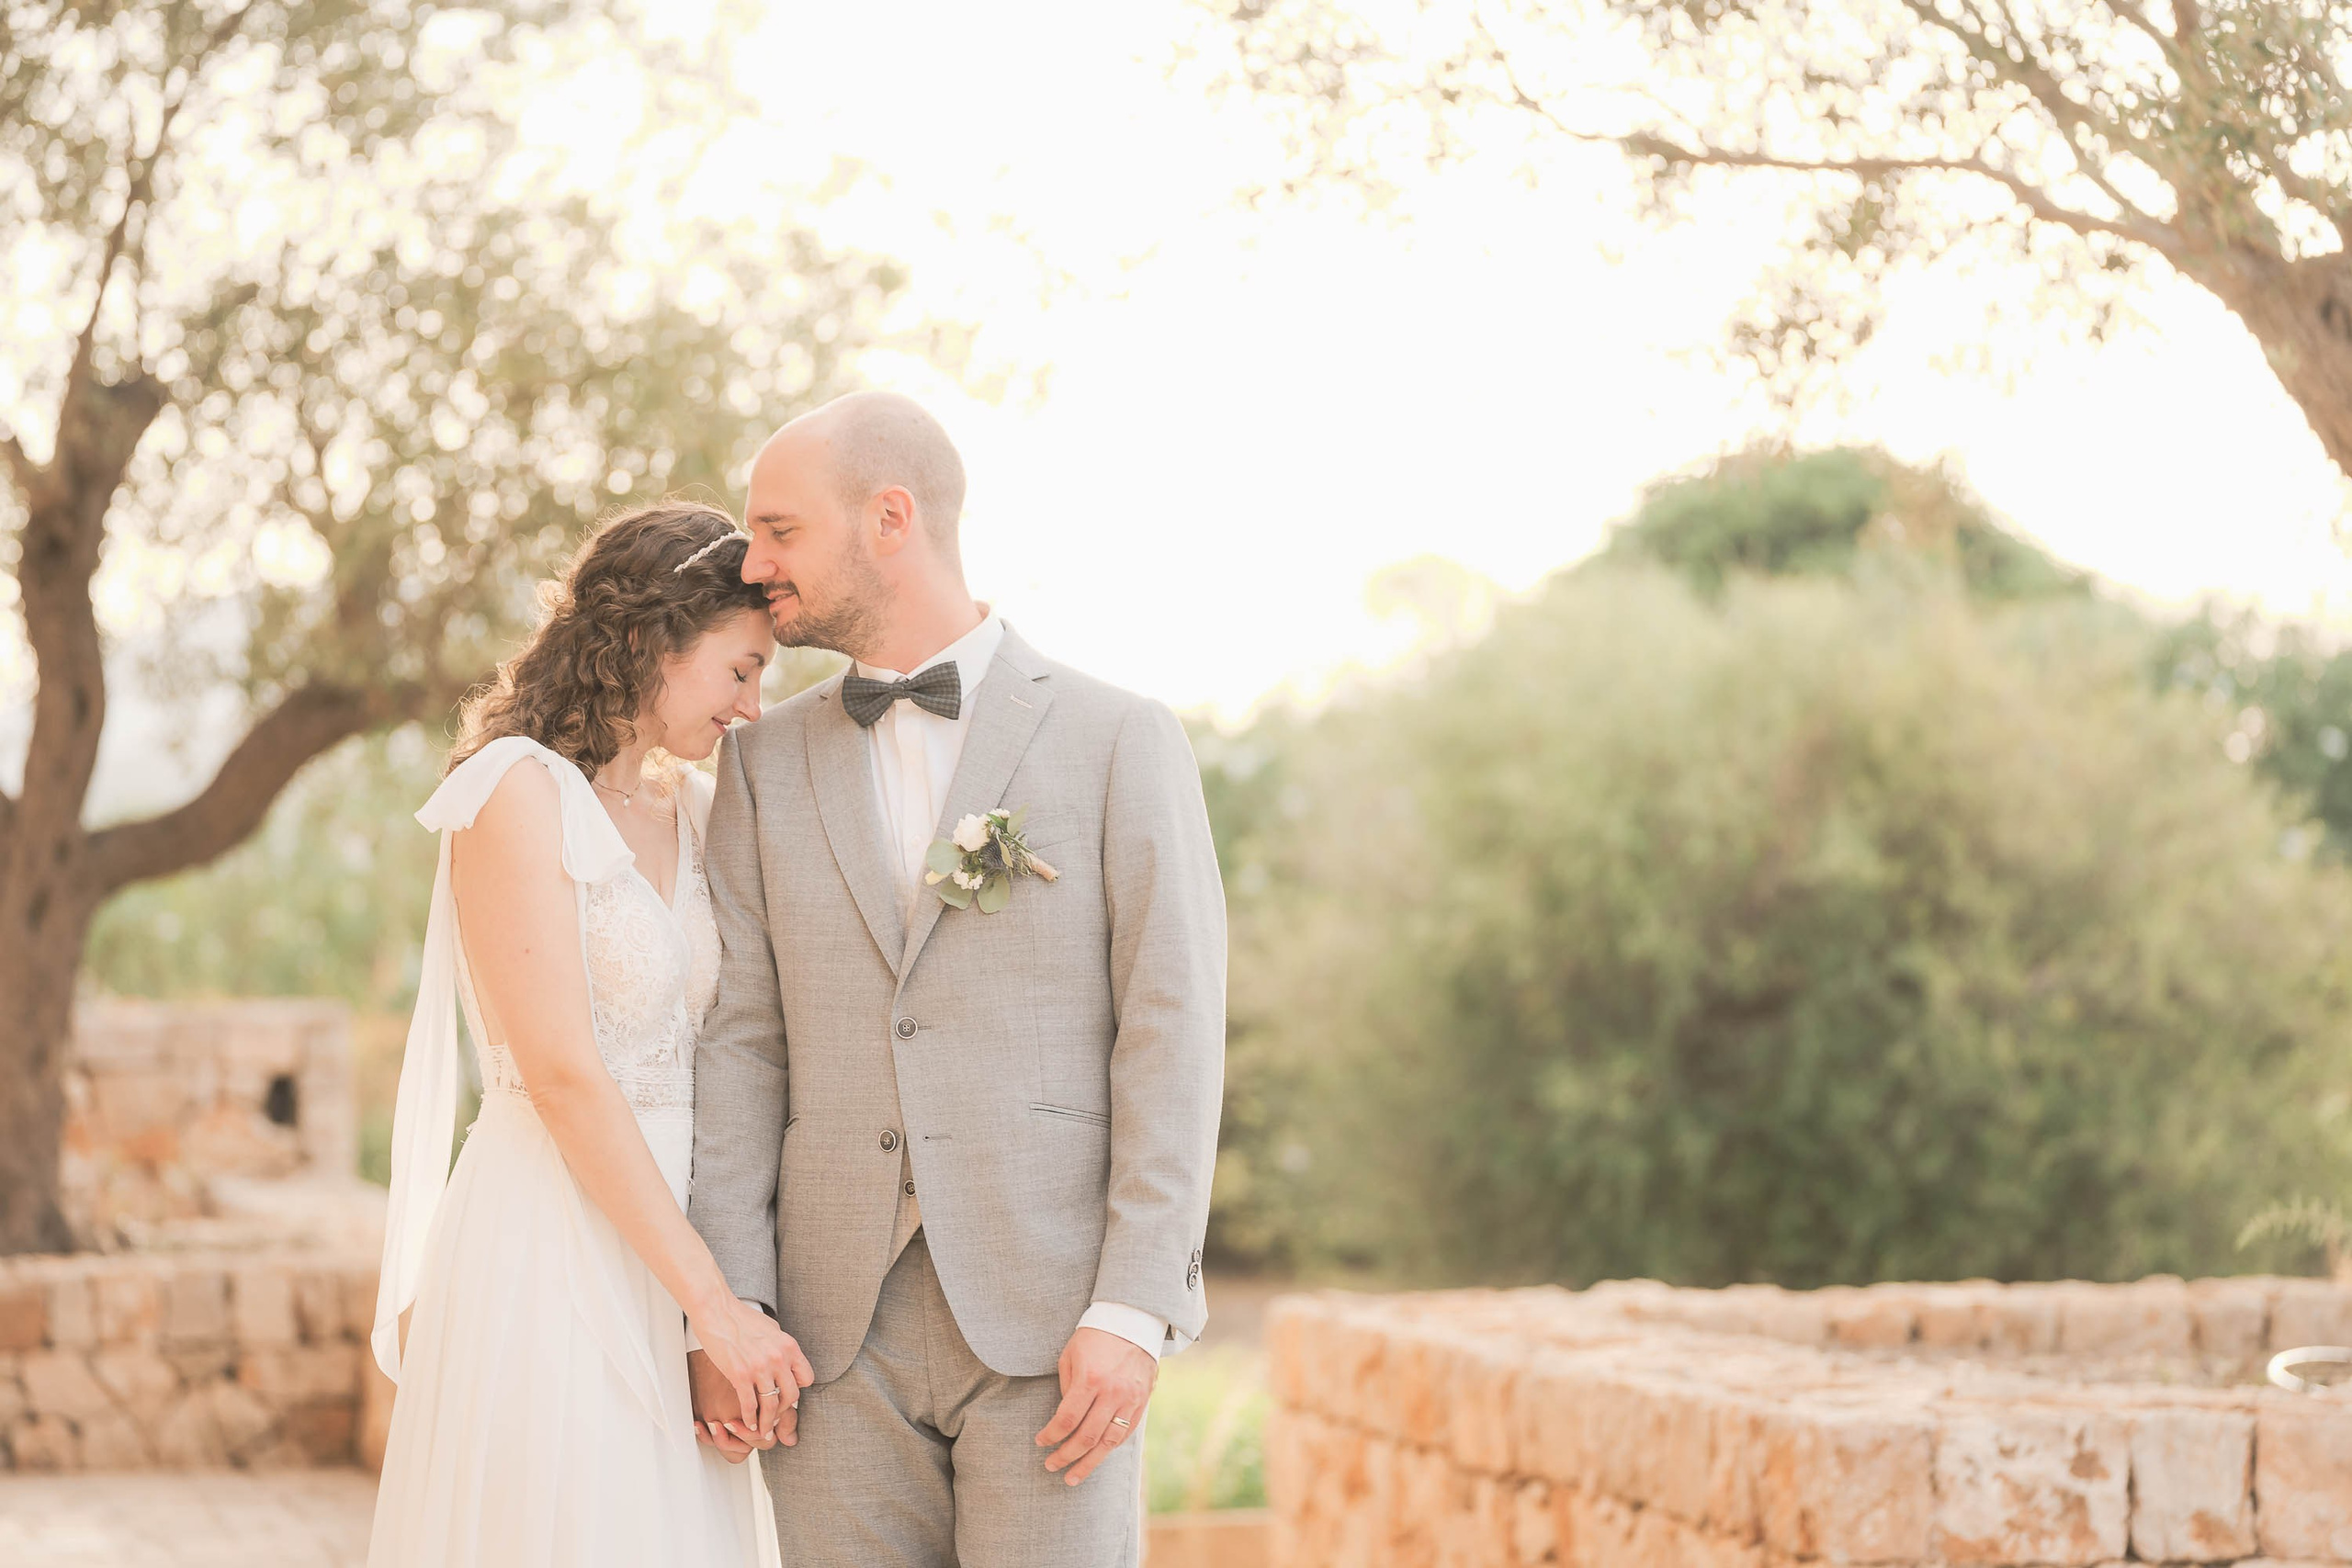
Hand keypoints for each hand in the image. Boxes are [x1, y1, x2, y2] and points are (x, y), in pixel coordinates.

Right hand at [687, 1297, 813, 1450]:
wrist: (717, 1312)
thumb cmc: (742, 1319)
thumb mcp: (773, 1330)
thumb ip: (782, 1348)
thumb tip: (787, 1363)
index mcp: (789, 1346)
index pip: (807, 1378)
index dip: (798, 1389)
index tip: (789, 1396)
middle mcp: (778, 1358)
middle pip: (791, 1396)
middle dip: (784, 1410)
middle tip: (776, 1418)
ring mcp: (760, 1368)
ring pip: (771, 1406)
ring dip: (768, 1422)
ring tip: (763, 1430)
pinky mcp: (740, 1375)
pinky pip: (750, 1405)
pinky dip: (751, 1419)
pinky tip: (749, 1423)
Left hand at [1035, 1326, 1155, 1485]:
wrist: (1132, 1321)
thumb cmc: (1094, 1336)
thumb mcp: (1070, 1355)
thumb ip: (1066, 1388)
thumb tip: (1064, 1418)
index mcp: (1090, 1380)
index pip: (1067, 1419)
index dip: (1051, 1435)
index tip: (1040, 1442)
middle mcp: (1112, 1393)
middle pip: (1086, 1437)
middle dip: (1066, 1456)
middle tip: (1051, 1466)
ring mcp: (1130, 1400)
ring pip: (1108, 1442)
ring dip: (1089, 1463)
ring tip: (1073, 1477)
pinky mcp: (1142, 1402)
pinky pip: (1125, 1433)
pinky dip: (1109, 1447)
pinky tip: (1097, 1456)